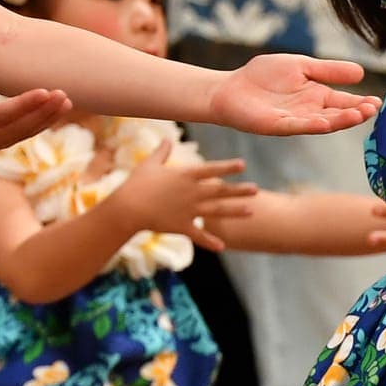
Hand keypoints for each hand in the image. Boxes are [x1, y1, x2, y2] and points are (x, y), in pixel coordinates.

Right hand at [0, 79, 71, 153]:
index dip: (25, 105)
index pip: (2, 115)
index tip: (45, 92)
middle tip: (64, 96)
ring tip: (66, 104)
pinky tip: (51, 114)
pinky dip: (37, 126)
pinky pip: (18, 136)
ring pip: (21, 135)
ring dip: (45, 121)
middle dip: (43, 113)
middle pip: (18, 129)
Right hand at [109, 142, 256, 251]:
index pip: (210, 169)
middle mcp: (192, 192)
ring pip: (217, 211)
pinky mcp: (182, 226)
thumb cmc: (137, 183)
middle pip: (220, 190)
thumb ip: (161, 152)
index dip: (227, 167)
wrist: (129, 207)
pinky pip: (199, 235)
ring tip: (251, 211)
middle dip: (239, 190)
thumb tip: (166, 139)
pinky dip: (210, 241)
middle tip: (255, 189)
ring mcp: (189, 210)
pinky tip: (222, 246)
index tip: (242, 164)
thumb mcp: (149, 164)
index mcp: (185, 176)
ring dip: (235, 211)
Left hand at [208, 54, 380, 136]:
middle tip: (374, 109)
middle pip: (337, 114)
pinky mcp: (277, 125)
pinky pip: (297, 125)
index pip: (345, 101)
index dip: (361, 102)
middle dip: (356, 112)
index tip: (379, 101)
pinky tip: (325, 122)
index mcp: (317, 96)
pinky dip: (311, 124)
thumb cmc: (263, 76)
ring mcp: (295, 120)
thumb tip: (361, 72)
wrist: (230, 88)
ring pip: (322, 122)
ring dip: (339, 121)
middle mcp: (310, 111)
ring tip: (358, 116)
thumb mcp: (300, 66)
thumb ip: (327, 70)